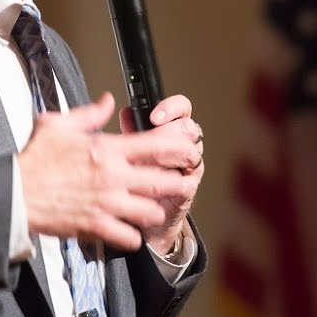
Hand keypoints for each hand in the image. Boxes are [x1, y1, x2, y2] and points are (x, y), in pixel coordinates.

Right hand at [18, 92, 191, 251]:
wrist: (14, 192)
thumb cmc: (34, 159)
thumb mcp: (59, 125)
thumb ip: (89, 113)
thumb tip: (107, 101)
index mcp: (107, 150)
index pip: (155, 145)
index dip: (178, 148)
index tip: (185, 151)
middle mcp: (112, 177)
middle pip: (163, 182)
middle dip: (176, 183)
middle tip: (177, 183)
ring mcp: (106, 204)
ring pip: (151, 211)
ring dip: (154, 210)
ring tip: (150, 207)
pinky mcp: (96, 227)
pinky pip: (129, 238)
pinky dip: (133, 236)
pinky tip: (128, 229)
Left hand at [119, 94, 203, 255]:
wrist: (139, 208)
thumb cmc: (135, 173)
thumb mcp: (130, 148)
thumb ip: (131, 130)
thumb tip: (126, 112)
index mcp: (172, 129)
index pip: (182, 108)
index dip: (171, 108)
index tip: (153, 116)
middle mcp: (184, 145)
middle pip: (189, 128)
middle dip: (168, 132)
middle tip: (149, 142)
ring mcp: (189, 167)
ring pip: (191, 152)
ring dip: (169, 156)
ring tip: (149, 162)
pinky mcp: (187, 189)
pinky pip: (187, 181)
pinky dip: (171, 181)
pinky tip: (155, 182)